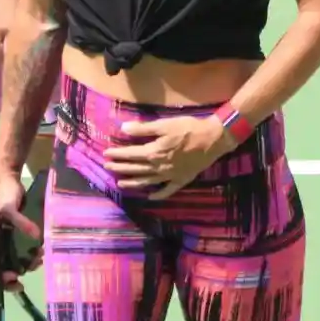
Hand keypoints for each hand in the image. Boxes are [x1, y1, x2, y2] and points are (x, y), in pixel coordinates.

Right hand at [0, 163, 41, 287]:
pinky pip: (26, 247)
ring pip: (18, 258)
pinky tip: (42, 249)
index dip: (3, 278)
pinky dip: (33, 251)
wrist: (9, 179)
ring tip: (40, 256)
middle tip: (35, 265)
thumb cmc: (3, 195)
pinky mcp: (20, 231)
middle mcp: (0, 243)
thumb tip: (36, 236)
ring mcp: (10, 238)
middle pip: (7, 266)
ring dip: (29, 262)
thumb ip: (20, 222)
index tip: (16, 279)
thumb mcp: (9, 209)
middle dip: (20, 271)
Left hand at [103, 114, 227, 199]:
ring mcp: (169, 176)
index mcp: (153, 152)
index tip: (106, 154)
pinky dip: (158, 194)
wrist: (213, 139)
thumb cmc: (188, 128)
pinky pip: (167, 190)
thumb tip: (123, 128)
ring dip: (132, 182)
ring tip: (120, 183)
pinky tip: (150, 197)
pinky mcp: (181, 180)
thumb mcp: (165, 124)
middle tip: (108, 168)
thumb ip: (143, 128)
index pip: (130, 154)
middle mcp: (158, 167)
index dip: (118, 154)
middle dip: (120, 168)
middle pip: (135, 169)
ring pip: (147, 181)